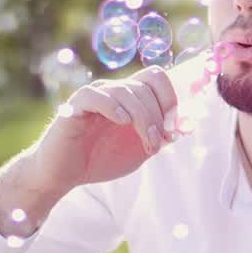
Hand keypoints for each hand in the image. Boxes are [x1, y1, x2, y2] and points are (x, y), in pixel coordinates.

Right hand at [0, 66, 178, 232]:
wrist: (63, 174)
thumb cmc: (100, 160)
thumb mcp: (139, 150)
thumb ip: (161, 136)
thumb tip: (188, 125)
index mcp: (130, 98)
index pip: (157, 78)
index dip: (172, 98)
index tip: (176, 127)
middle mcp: (114, 91)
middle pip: (146, 84)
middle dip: (159, 114)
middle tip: (159, 142)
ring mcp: (95, 95)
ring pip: (126, 91)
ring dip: (143, 119)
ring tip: (147, 143)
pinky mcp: (75, 105)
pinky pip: (97, 96)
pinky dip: (113, 107)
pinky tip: (122, 122)